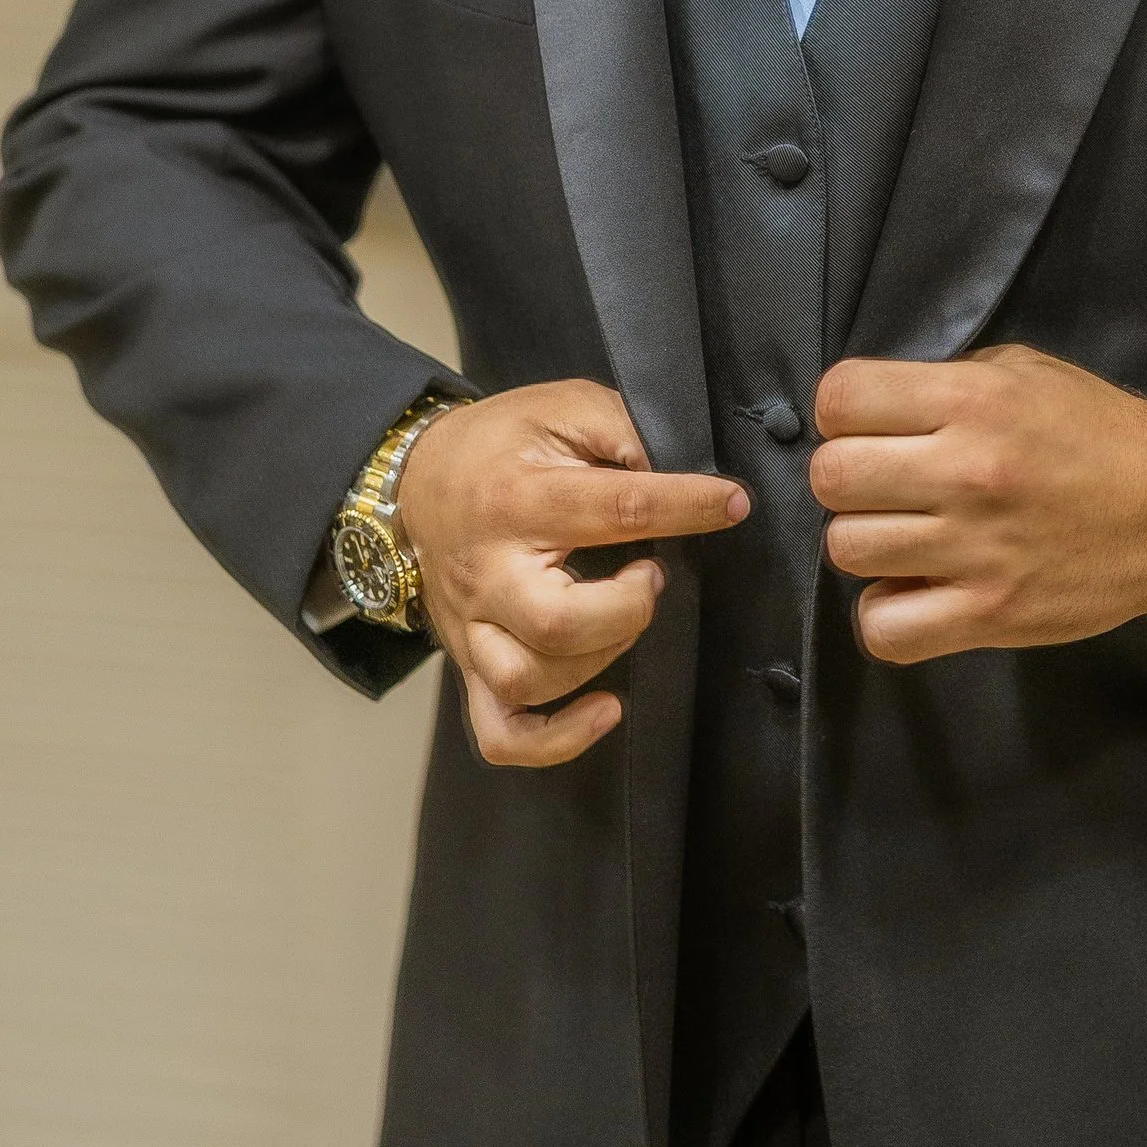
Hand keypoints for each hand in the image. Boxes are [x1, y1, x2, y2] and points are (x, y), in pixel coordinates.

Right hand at [398, 382, 747, 765]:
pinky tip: (606, 711)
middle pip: (556, 622)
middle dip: (627, 609)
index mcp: (517, 498)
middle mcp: (489, 571)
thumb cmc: (504, 444)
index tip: (732, 503)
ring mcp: (474, 626)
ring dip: (598, 660)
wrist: (414, 479)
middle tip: (651, 575)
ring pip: (527, 679)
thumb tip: (684, 463)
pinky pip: (500, 731)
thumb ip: (624, 427)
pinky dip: (554, 741)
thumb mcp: (563, 406)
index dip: (687, 506)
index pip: (615, 509)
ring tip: (625, 617)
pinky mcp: (470, 664)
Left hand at [811, 345, 1146, 666]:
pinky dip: (887, 616)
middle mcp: (965, 471)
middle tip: (887, 489)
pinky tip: (915, 594)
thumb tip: (876, 414)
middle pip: (832, 477)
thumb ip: (947, 382)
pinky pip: (883, 629)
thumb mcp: (1024, 373)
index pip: (840, 398)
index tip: (871, 429)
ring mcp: (975, 550)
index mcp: (972, 400)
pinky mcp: (989, 616)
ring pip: (846, 550)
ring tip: (909, 540)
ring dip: (869, 545)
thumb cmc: (1095, 433)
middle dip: (849, 480)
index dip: (844, 414)